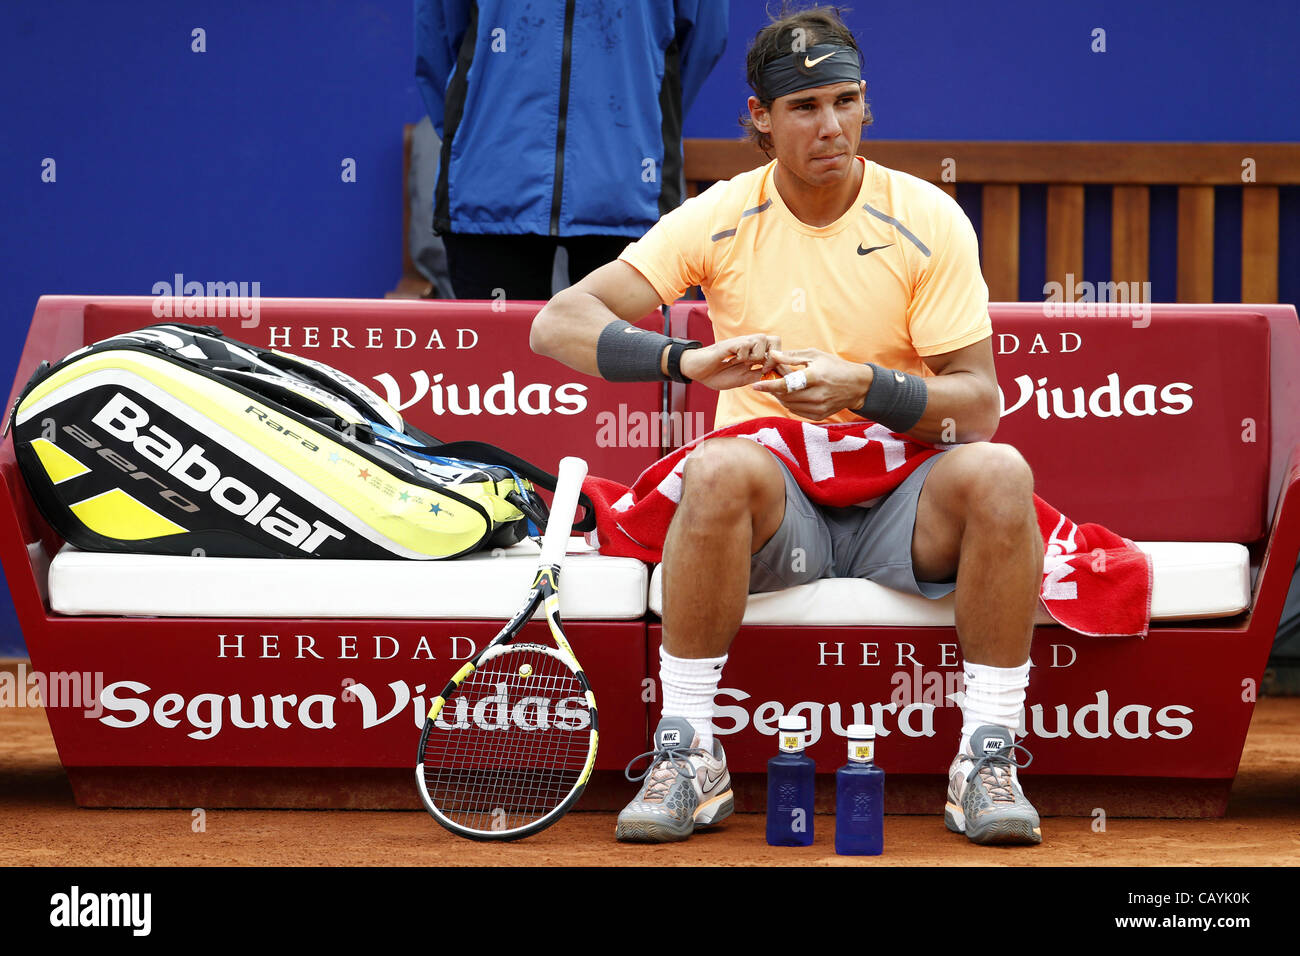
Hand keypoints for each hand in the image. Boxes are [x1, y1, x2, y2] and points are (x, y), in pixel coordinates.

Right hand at [679, 333, 782, 390]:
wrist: (696, 371)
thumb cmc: (717, 374)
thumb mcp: (741, 379)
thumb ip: (756, 376)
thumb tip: (773, 378)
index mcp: (754, 353)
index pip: (776, 348)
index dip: (777, 360)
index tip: (768, 373)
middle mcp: (749, 345)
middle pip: (774, 339)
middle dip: (772, 356)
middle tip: (762, 369)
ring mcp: (739, 343)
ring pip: (761, 340)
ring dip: (757, 355)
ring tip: (745, 364)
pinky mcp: (729, 344)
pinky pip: (745, 344)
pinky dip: (743, 354)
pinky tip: (733, 360)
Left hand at [750, 348, 872, 420]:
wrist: (857, 385)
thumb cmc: (835, 367)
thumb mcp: (815, 356)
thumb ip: (792, 357)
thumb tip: (772, 355)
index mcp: (815, 377)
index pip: (786, 384)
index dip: (769, 386)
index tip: (755, 385)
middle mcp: (817, 395)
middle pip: (785, 396)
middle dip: (774, 389)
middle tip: (770, 380)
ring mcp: (819, 408)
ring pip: (789, 405)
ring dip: (781, 396)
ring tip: (782, 386)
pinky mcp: (819, 416)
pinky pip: (797, 411)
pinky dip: (790, 403)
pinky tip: (793, 394)